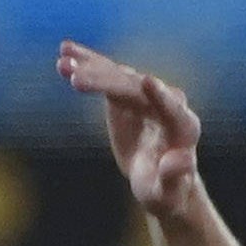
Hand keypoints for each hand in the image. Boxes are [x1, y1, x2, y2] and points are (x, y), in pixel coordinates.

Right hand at [58, 41, 204, 225]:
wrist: (158, 180)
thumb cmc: (166, 192)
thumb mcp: (168, 193)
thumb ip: (174, 177)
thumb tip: (181, 161)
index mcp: (183, 126)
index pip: (172, 108)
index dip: (159, 96)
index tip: (146, 80)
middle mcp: (167, 102)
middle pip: (135, 88)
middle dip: (107, 82)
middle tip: (76, 81)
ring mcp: (145, 93)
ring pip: (117, 76)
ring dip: (90, 68)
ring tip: (62, 65)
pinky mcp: (126, 91)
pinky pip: (104, 74)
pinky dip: (86, 63)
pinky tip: (64, 51)